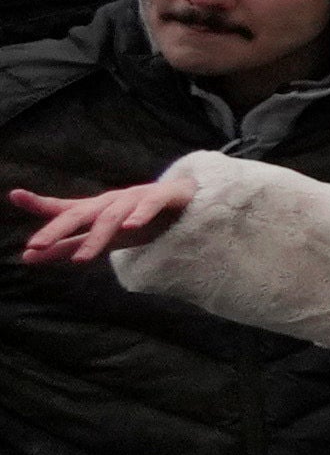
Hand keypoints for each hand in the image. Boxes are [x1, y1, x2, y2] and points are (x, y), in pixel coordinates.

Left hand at [10, 176, 200, 267]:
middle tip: (37, 246)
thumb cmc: (139, 220)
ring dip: (95, 237)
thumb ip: (66, 246)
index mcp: (95, 210)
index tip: (15, 195)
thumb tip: (25, 257)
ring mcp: (137, 197)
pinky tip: (131, 227)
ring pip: (112, 217)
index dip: (39, 203)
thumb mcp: (102, 237)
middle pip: (80, 214)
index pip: (64, 208)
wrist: (187, 201)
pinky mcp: (164, 196)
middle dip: (57, 229)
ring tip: (80, 259)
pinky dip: (141, 214)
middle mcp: (112, 202)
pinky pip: (150, 205)